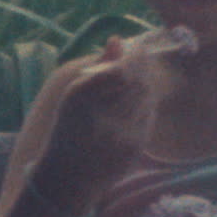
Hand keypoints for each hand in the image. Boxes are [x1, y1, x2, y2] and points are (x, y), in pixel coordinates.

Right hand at [32, 35, 169, 213]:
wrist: (68, 177)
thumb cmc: (69, 130)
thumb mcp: (74, 96)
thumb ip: (98, 66)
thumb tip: (117, 39)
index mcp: (79, 98)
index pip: (120, 70)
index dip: (133, 56)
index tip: (135, 47)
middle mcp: (100, 116)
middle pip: (137, 82)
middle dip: (142, 68)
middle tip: (141, 58)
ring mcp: (120, 134)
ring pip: (146, 98)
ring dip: (145, 85)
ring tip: (135, 82)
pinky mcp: (134, 148)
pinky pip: (148, 116)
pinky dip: (146, 106)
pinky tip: (134, 106)